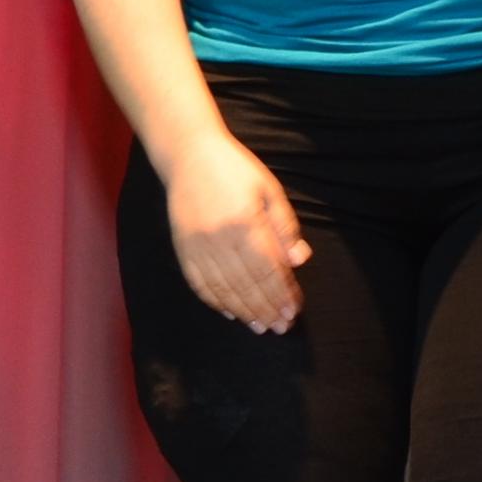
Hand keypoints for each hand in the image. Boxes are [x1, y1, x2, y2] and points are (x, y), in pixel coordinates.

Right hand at [164, 134, 308, 333]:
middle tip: (281, 327)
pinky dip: (216, 302)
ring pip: (223, 289)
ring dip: (245, 311)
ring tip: (261, 327)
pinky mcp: (182, 248)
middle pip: (246, 284)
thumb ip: (284, 227)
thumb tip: (299, 261)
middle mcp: (219, 238)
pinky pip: (199, 283)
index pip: (268, 268)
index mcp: (245, 222)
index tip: (294, 310)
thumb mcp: (269, 190)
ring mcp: (197, 245)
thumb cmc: (237, 170)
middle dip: (266, 309)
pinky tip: (232, 312)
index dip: (282, 293)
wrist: (190, 155)